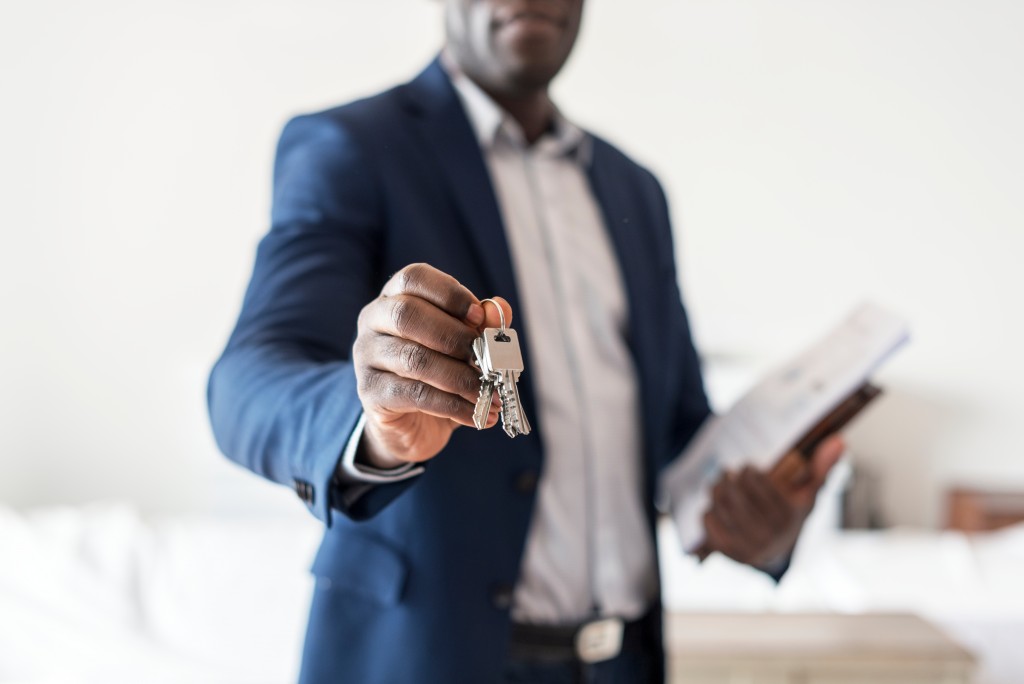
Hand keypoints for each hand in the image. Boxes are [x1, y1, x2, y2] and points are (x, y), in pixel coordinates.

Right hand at [351, 263, 511, 467]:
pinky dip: (453, 405)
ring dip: (460, 377)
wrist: (413, 425)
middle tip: (488, 359)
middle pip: (407, 314)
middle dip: (454, 336)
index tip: (479, 317)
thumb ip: (481, 325)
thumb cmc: (440, 374)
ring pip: (414, 359)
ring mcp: (366, 356)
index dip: (449, 293)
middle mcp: (373, 320)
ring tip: (492, 393)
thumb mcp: (464, 347)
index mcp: (395, 297)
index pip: (414, 278)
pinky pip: (415, 395)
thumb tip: (498, 309)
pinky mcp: (370, 392)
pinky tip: (476, 414)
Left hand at [701, 435, 844, 568]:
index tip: (748, 467)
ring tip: (718, 484)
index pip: (757, 481)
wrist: (776, 553)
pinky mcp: (729, 552)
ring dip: (715, 491)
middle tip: (727, 471)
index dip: (749, 471)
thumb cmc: (790, 514)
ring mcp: (748, 545)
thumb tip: (839, 441)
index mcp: (788, 515)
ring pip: (720, 506)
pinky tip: (716, 508)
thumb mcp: (807, 492)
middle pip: (735, 493)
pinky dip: (709, 511)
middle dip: (728, 478)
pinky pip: (709, 523)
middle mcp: (769, 533)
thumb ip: (821, 467)